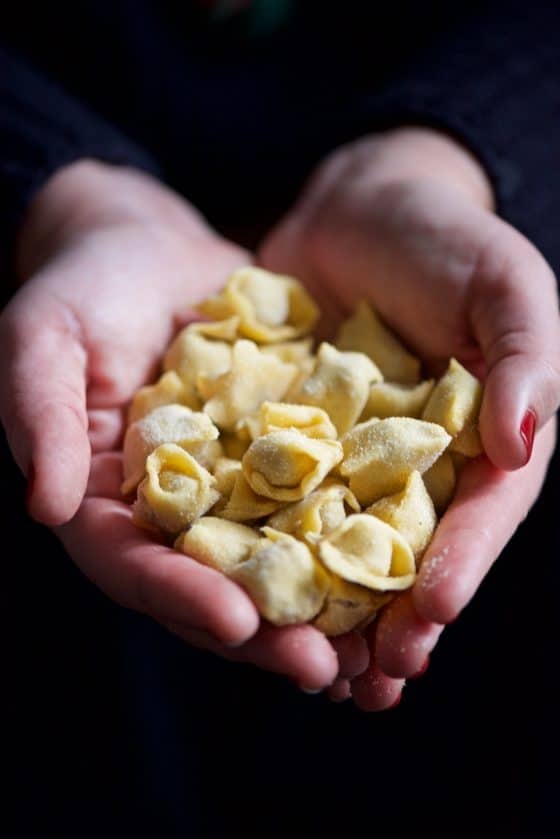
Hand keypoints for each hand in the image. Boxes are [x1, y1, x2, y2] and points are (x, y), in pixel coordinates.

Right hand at [0, 160, 366, 691]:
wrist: (154, 249)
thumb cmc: (86, 286)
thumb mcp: (44, 337)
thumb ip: (42, 417)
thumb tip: (45, 507)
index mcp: (104, 499)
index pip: (133, 565)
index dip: (180, 597)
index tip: (236, 621)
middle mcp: (168, 511)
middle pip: (209, 586)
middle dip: (263, 631)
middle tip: (322, 670)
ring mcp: (228, 491)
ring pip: (270, 565)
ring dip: (317, 611)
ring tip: (369, 651)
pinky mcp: (280, 461)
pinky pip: (314, 508)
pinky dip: (349, 546)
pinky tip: (394, 573)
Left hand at [260, 128, 559, 707]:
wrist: (357, 211)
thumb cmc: (444, 238)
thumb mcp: (503, 282)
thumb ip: (524, 359)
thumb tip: (521, 446)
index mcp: (481, 440)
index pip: (481, 514)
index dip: (465, 565)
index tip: (436, 613)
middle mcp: (420, 464)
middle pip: (414, 554)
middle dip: (398, 620)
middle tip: (375, 680)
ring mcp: (353, 460)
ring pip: (346, 549)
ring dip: (335, 614)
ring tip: (317, 672)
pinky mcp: (293, 444)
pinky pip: (281, 505)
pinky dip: (272, 554)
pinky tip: (251, 599)